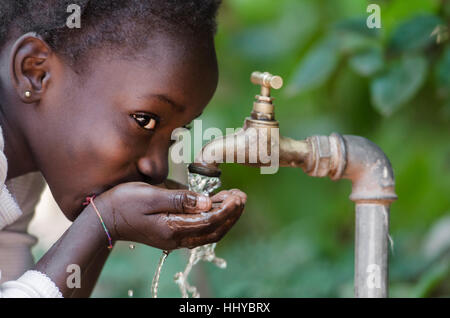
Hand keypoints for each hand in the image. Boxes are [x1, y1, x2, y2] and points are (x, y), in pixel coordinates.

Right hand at [90, 183, 245, 249]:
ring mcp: (175, 238)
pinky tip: (217, 206)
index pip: (210, 221)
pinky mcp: (172, 234)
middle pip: (214, 230)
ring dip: (224, 217)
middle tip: (242, 196)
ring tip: (235, 200)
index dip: (227, 209)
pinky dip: (213, 220)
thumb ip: (180, 199)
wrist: (105, 218)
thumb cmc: (124, 202)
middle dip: (231, 214)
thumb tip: (207, 202)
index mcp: (173, 228)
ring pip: (209, 232)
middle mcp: (177, 238)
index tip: (238, 196)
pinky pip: (199, 230)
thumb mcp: (151, 195)